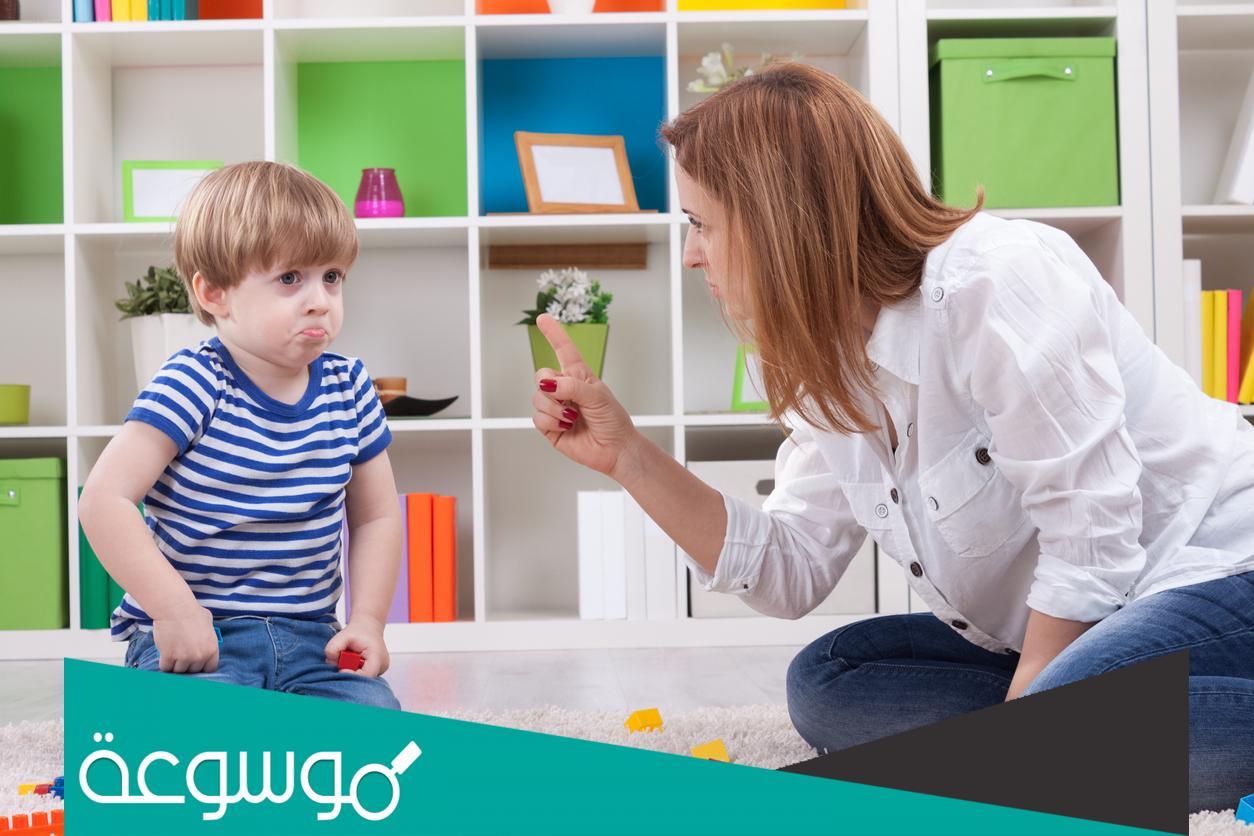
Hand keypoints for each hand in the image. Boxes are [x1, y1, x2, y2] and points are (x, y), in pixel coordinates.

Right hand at [151, 606, 218, 673]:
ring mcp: (184, 657)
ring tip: (173, 655)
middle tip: (182, 656)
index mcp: (212, 648)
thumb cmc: (192, 611)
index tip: (196, 664)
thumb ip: (209, 635)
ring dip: (175, 665)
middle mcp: (200, 655)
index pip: (210, 668)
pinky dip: (164, 664)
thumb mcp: (208, 623)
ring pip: (179, 671)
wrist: (175, 608)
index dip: (202, 667)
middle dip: (187, 665)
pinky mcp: (169, 656)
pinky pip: (166, 668)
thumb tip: (206, 639)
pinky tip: (164, 656)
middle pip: (193, 671)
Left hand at [325, 616, 389, 676]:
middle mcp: (381, 666)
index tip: (341, 668)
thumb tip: (330, 663)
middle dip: (349, 671)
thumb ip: (332, 649)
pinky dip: (355, 671)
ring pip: (361, 679)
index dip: (351, 675)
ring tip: (351, 658)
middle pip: (363, 679)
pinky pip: (362, 677)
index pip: (366, 675)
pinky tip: (354, 661)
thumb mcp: (342, 636)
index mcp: (377, 656)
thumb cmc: (358, 631)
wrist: (368, 626)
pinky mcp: (377, 672)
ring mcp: (380, 670)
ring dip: (352, 671)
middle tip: (345, 658)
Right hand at [531, 313, 639, 477]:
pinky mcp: (549, 426)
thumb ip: (572, 386)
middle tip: (569, 400)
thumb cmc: (613, 420)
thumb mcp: (597, 396)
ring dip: (554, 408)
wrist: (614, 449)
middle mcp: (565, 389)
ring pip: (537, 398)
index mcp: (579, 376)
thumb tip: (547, 384)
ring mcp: (555, 408)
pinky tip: (566, 426)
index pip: (563, 350)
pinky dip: (551, 421)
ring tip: (572, 417)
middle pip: (541, 375)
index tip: (543, 318)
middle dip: (551, 386)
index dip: (553, 334)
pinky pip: (537, 417)